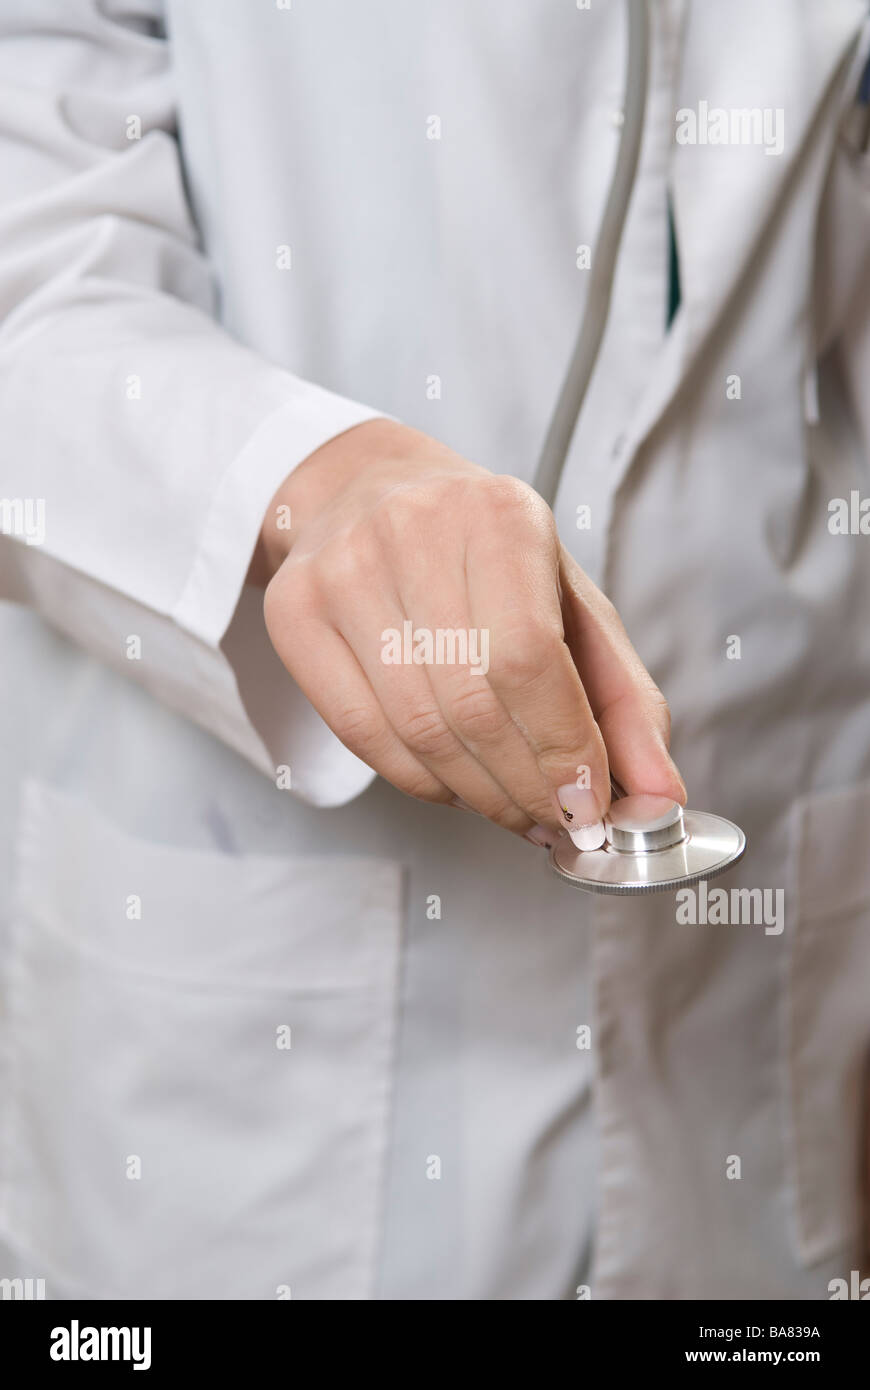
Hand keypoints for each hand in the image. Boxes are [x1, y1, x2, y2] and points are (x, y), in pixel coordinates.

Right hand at [255, 418, 684, 843]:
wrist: (368, 493)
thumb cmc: (482, 555)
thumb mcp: (569, 604)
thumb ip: (623, 700)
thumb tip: (661, 794)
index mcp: (500, 517)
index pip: (530, 658)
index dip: (562, 749)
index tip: (590, 805)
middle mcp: (413, 532)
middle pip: (472, 704)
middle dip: (525, 786)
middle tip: (557, 821)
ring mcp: (341, 571)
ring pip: (416, 729)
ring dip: (478, 794)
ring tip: (515, 810)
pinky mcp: (293, 612)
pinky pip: (362, 733)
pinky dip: (420, 781)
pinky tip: (456, 785)